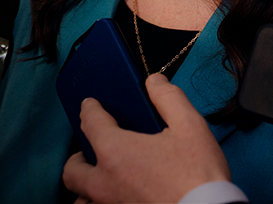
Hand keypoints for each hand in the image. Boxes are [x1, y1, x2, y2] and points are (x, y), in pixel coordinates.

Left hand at [61, 73, 228, 203]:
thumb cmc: (200, 178)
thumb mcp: (190, 127)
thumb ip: (169, 99)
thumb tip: (155, 82)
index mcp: (115, 152)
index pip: (90, 122)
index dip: (89, 108)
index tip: (90, 105)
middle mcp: (105, 181)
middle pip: (72, 168)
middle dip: (78, 156)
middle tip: (91, 149)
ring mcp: (111, 203)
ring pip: (80, 196)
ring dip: (86, 184)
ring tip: (101, 176)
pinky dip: (98, 202)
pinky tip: (117, 195)